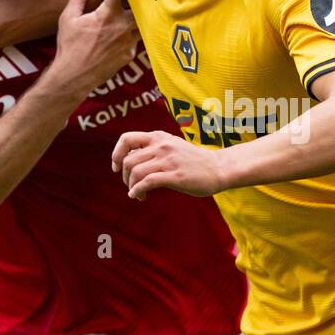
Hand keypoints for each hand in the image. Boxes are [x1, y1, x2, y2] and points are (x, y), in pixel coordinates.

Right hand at [50, 0, 140, 95]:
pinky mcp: (130, 55)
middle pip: (141, 6)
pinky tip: (126, 31)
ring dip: (139, 15)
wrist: (73, 76)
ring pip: (142, 23)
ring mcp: (128, 43)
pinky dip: (132, 34)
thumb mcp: (68, 17)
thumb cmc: (68, 45)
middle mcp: (122, 28)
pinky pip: (136, 40)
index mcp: (107, 15)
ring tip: (139, 7)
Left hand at [111, 130, 228, 199]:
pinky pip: (147, 183)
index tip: (116, 167)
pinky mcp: (175, 176)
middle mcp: (161, 146)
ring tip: (137, 193)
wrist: (218, 168)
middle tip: (131, 185)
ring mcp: (168, 160)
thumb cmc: (194, 160)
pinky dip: (137, 191)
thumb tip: (130, 159)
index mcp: (159, 137)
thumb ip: (154, 148)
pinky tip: (139, 197)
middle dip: (124, 176)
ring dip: (131, 186)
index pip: (127, 138)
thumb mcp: (172, 145)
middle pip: (128, 160)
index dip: (116, 153)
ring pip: (135, 172)